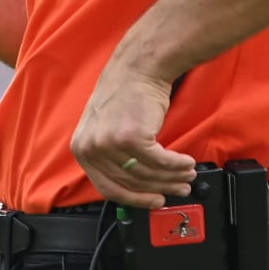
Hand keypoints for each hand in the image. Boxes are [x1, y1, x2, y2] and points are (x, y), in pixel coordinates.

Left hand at [71, 59, 196, 207]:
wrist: (137, 68)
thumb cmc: (125, 94)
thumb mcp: (103, 128)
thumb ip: (111, 157)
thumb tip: (136, 187)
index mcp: (81, 149)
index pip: (107, 187)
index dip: (134, 198)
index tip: (152, 201)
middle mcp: (92, 148)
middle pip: (131, 182)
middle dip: (160, 188)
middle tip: (178, 189)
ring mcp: (110, 143)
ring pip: (147, 173)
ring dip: (172, 177)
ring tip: (187, 176)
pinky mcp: (132, 137)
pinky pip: (160, 161)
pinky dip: (176, 165)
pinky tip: (186, 163)